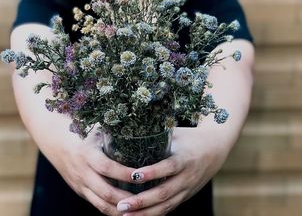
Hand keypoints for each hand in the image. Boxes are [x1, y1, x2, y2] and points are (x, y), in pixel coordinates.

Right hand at [46, 128, 135, 215]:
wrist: (51, 137)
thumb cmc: (76, 128)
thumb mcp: (92, 129)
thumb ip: (110, 134)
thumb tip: (136, 133)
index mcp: (86, 154)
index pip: (108, 168)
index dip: (125, 174)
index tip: (143, 175)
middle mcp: (81, 172)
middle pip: (106, 192)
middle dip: (127, 198)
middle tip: (147, 198)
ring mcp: (79, 183)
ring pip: (101, 204)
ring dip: (120, 210)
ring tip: (139, 210)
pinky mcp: (78, 190)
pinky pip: (96, 204)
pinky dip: (111, 209)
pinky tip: (126, 210)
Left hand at [115, 126, 229, 215]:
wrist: (215, 148)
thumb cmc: (190, 138)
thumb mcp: (175, 133)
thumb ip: (156, 134)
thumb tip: (129, 130)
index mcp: (185, 158)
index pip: (168, 167)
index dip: (152, 172)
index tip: (134, 176)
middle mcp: (187, 177)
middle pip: (164, 192)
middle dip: (142, 201)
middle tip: (121, 204)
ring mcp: (187, 189)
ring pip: (166, 205)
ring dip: (144, 212)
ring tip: (124, 214)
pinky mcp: (185, 196)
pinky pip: (169, 208)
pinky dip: (153, 214)